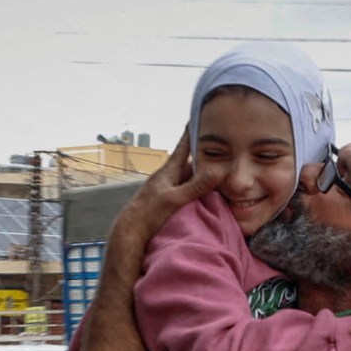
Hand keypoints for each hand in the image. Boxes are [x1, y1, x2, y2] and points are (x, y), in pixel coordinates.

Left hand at [111, 132, 210, 246]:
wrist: (130, 232)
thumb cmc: (149, 214)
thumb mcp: (175, 199)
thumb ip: (196, 186)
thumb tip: (217, 170)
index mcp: (168, 172)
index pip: (182, 147)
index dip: (190, 133)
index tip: (196, 118)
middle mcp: (167, 178)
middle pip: (189, 164)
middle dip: (203, 158)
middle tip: (220, 152)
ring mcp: (167, 190)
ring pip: (188, 179)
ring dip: (201, 177)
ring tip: (217, 174)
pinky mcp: (167, 202)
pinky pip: (186, 192)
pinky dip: (196, 190)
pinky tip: (203, 195)